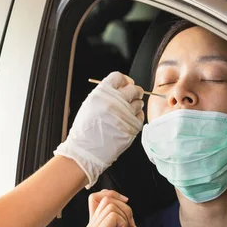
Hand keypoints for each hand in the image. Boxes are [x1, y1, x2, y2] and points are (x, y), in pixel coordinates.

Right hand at [54, 72, 144, 187]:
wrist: (86, 150)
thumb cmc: (86, 129)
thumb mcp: (90, 104)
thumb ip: (105, 93)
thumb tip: (120, 87)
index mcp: (103, 93)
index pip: (119, 77)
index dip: (124, 80)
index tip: (126, 84)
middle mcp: (115, 102)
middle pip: (133, 88)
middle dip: (134, 91)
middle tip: (131, 96)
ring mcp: (126, 114)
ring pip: (139, 102)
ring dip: (136, 104)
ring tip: (126, 111)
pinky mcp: (133, 126)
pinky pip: (141, 116)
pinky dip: (137, 116)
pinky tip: (129, 119)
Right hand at [83, 190, 150, 226]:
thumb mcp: (122, 219)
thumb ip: (112, 206)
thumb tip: (108, 193)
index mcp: (93, 224)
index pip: (95, 197)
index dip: (112, 194)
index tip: (124, 202)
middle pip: (106, 200)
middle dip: (124, 210)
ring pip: (111, 207)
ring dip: (125, 218)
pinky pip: (114, 216)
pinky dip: (124, 223)